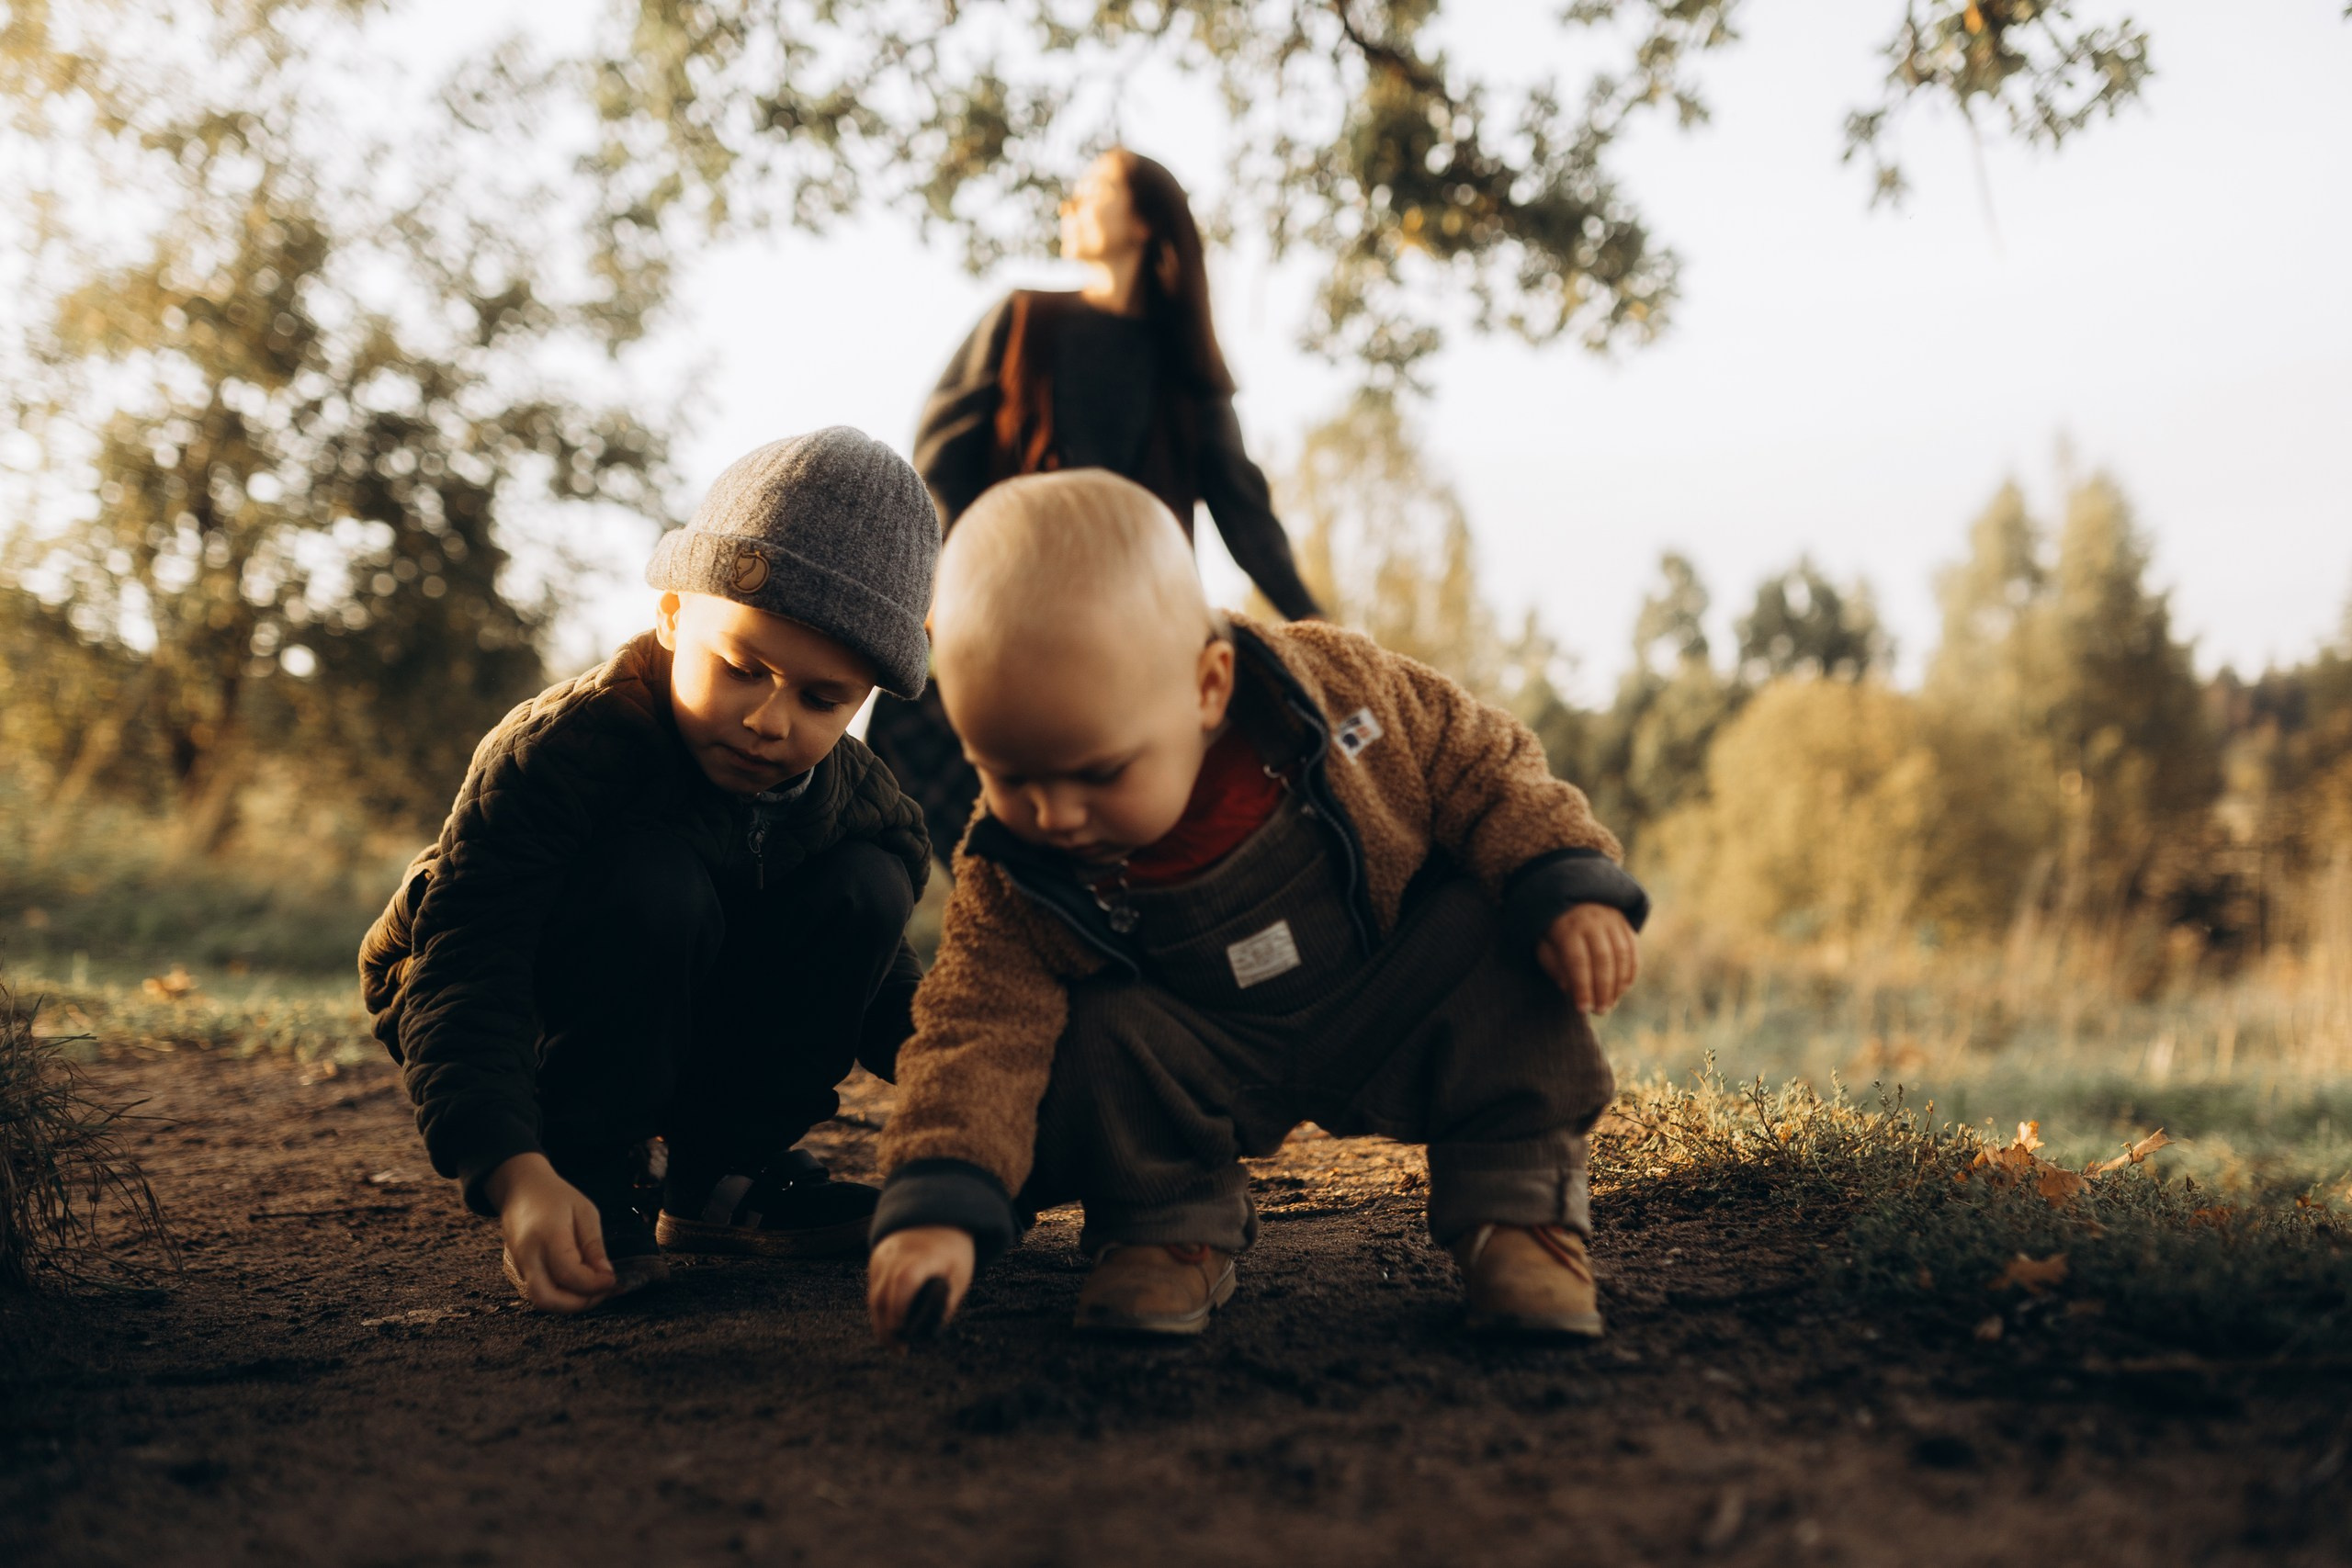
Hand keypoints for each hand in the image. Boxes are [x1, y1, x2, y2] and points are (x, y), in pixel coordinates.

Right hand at [484, 1152, 617, 1312]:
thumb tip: (606, 1277)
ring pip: (541, 1301)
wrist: (520, 1188)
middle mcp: (527, 1256)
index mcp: (547, 1236)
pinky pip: (537, 1292)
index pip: (570, 1274)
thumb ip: (594, 1246)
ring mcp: (516, 1265)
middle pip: (548, 1299)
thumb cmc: (555, 1196)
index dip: (595, 1284)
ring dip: (569, 1303)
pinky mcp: (514, 1271)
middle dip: (580, 1304)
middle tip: (603, 1292)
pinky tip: (576, 1284)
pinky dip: (558, 1295)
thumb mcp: (585, 1212)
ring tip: (593, 1289)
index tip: (613, 1280)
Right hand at [867, 1225, 976, 1347]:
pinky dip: (880, 1309)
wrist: (937, 1215)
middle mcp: (896, 1254)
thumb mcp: (960, 1274)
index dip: (900, 1309)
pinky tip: (889, 1326)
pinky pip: (874, 1289)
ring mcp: (883, 1256)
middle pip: (882, 1295)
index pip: (904, 1281)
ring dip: (881, 1322)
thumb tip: (930, 1331)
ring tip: (894, 1345)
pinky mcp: (876, 1260)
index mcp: (921, 1255)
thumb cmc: (952, 1250)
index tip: (904, 1333)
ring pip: (874, 1295)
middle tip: (900, 1350)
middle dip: (888, 1327)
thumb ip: (947, 1301)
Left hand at [1537, 904, 1639, 1013]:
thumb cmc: (1553, 929)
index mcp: (1568, 926)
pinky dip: (1630, 972)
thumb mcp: (1543, 944)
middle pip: (1603, 959)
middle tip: (1600, 1011)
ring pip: (1622, 955)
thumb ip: (1553, 966)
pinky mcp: (1625, 922)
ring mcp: (1612, 919)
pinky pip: (1632, 950)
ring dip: (1619, 984)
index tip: (1582, 1010)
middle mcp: (1592, 920)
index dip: (1582, 987)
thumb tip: (1570, 989)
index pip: (1578, 961)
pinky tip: (1623, 989)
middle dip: (1603, 989)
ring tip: (1611, 1004)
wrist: (1569, 895)